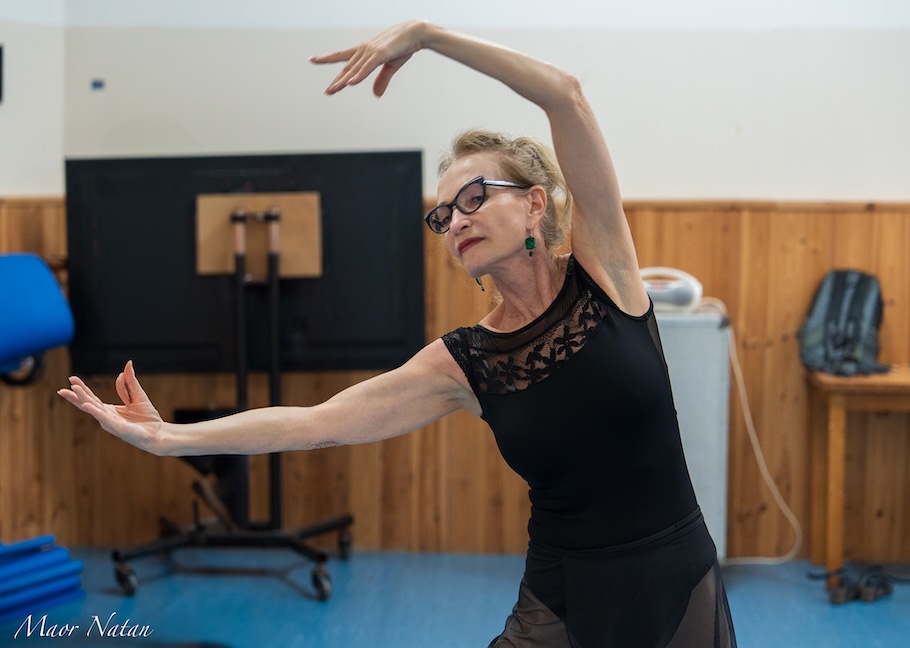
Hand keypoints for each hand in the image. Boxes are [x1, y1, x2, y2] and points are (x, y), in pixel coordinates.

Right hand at [57, 360, 165, 454]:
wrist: (159, 433)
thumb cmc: (148, 418)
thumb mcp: (138, 395)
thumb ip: (130, 382)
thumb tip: (127, 365)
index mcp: (109, 410)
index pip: (91, 398)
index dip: (81, 388)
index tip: (71, 379)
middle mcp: (107, 417)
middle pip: (88, 404)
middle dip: (76, 395)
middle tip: (63, 388)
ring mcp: (111, 423)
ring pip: (94, 409)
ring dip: (83, 400)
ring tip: (73, 391)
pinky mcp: (119, 428)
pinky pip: (106, 418)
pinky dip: (97, 411)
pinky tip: (88, 405)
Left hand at [310, 20, 430, 95]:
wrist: (415, 33)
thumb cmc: (402, 46)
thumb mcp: (390, 66)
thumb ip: (381, 80)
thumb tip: (375, 95)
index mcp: (365, 51)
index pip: (342, 56)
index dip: (327, 58)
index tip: (313, 59)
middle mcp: (364, 50)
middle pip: (347, 68)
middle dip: (337, 80)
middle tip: (328, 92)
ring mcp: (371, 51)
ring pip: (354, 69)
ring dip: (344, 81)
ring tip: (333, 90)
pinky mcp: (380, 54)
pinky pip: (367, 67)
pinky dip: (358, 75)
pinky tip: (351, 83)